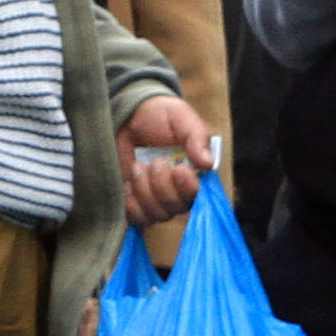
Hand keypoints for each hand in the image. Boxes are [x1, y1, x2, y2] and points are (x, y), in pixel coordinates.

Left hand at [118, 95, 213, 226]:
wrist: (129, 117)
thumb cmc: (160, 115)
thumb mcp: (180, 117)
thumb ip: (196, 137)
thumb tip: (207, 163)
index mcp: (196, 172)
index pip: (199, 194)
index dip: (188, 188)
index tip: (178, 169)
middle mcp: (179, 190)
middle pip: (176, 207)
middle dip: (162, 186)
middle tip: (154, 162)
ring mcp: (158, 199)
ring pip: (157, 214)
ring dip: (144, 191)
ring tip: (138, 167)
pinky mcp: (137, 203)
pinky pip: (139, 220)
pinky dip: (132, 206)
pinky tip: (128, 185)